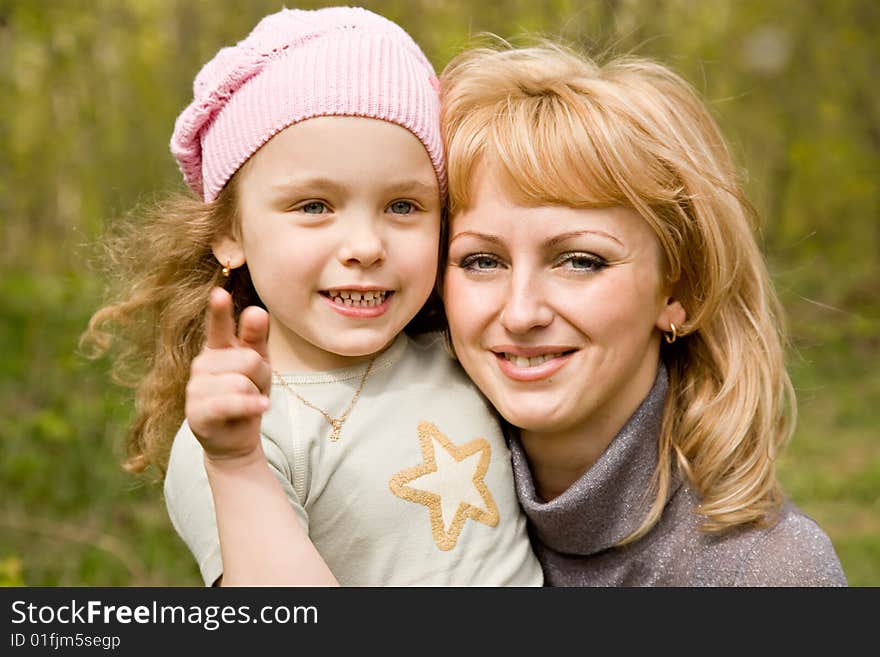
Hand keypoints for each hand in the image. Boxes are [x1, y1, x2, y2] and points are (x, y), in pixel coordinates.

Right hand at [185, 287, 271, 463]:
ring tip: (248, 403)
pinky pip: (232, 402)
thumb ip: (256, 337)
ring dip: (255, 395)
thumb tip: (257, 310)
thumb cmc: (248, 394)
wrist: (236, 438)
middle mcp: (202, 363)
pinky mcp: (197, 412)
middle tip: (255, 389)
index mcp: (217, 347)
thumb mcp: (259, 363)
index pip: (219, 325)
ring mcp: (196, 388)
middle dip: (261, 376)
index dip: (219, 311)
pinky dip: (251, 405)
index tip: (219, 293)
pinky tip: (262, 406)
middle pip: (248, 359)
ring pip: (242, 381)